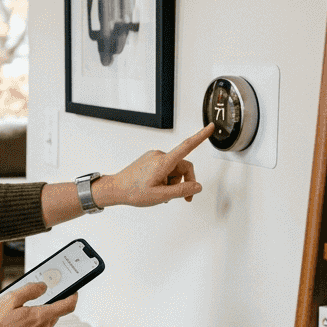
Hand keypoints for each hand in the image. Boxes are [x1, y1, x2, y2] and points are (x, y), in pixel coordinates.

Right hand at [0, 282, 77, 326]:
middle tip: (31, 301)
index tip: (73, 291)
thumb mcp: (10, 298)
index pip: (68, 306)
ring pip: (44, 326)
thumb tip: (43, 287)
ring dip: (36, 319)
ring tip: (16, 316)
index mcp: (40, 317)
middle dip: (46, 306)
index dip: (73, 296)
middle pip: (54, 315)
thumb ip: (30, 290)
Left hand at [99, 123, 214, 207]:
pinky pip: (166, 168)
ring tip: (163, 194)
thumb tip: (197, 187)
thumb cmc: (134, 192)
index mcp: (163, 162)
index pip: (187, 146)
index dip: (201, 137)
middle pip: (183, 166)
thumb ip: (182, 191)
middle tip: (183, 198)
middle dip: (185, 182)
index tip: (211, 128)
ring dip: (174, 182)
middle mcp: (159, 155)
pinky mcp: (150, 160)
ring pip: (175, 169)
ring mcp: (154, 157)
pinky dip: (167, 179)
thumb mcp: (161, 196)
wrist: (115, 189)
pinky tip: (159, 189)